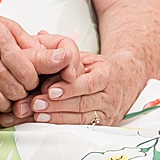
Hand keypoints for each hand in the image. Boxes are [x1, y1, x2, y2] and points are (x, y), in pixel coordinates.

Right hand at [0, 9, 77, 115]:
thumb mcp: (4, 26)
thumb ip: (30, 44)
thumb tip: (60, 57)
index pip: (27, 71)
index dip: (34, 81)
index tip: (32, 80)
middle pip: (15, 89)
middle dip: (23, 93)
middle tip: (21, 89)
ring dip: (8, 102)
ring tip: (8, 94)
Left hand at [0, 52, 140, 127]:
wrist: (124, 83)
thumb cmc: (97, 68)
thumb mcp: (84, 55)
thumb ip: (63, 49)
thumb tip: (40, 34)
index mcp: (107, 74)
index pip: (89, 83)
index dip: (69, 88)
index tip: (50, 90)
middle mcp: (109, 96)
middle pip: (82, 102)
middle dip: (56, 104)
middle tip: (34, 103)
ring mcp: (107, 112)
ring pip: (80, 116)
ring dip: (56, 117)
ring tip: (36, 114)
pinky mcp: (102, 124)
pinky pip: (80, 125)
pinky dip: (61, 124)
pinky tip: (46, 122)